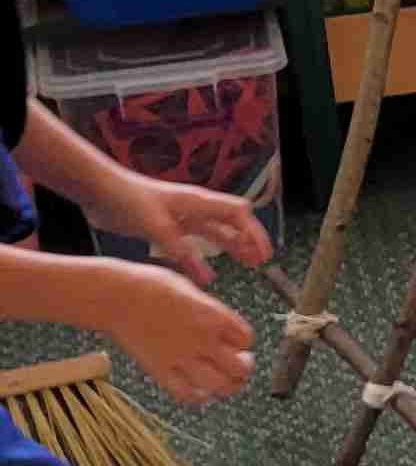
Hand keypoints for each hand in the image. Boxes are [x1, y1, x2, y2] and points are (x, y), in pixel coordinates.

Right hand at [90, 258, 254, 405]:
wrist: (116, 296)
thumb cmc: (151, 285)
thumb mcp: (192, 289)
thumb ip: (210, 311)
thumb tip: (221, 326)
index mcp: (214, 315)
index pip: (246, 339)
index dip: (244, 342)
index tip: (237, 342)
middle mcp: (203, 339)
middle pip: (240, 368)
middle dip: (243, 368)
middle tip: (238, 364)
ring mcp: (182, 357)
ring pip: (220, 386)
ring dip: (227, 386)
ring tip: (224, 381)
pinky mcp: (161, 371)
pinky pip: (188, 395)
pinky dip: (198, 396)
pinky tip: (200, 390)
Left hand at [121, 174, 270, 284]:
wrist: (100, 191)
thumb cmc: (128, 198)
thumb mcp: (154, 224)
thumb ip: (179, 247)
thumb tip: (205, 273)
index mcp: (198, 202)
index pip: (238, 213)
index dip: (254, 232)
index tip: (263, 253)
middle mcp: (195, 209)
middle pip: (231, 223)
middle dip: (248, 240)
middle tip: (261, 261)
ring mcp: (181, 218)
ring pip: (215, 233)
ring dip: (231, 247)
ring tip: (247, 263)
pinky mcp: (166, 227)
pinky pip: (192, 245)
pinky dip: (201, 259)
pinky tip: (206, 274)